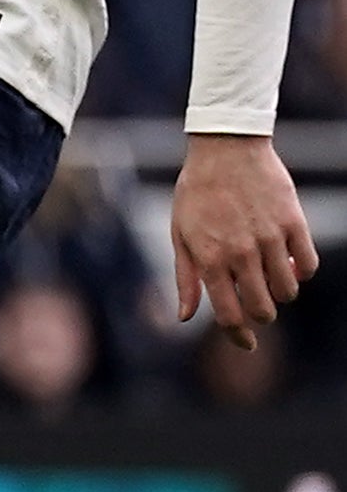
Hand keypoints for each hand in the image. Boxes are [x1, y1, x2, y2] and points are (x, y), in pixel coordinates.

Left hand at [166, 132, 316, 348]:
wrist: (225, 149)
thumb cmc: (196, 192)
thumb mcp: (181, 234)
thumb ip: (187, 278)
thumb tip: (185, 318)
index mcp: (211, 258)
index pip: (230, 314)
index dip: (239, 335)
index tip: (246, 342)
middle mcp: (242, 252)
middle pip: (264, 308)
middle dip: (261, 313)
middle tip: (255, 302)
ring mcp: (271, 238)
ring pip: (288, 290)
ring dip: (281, 292)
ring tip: (269, 275)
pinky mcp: (294, 223)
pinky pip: (309, 265)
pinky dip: (302, 270)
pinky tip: (289, 261)